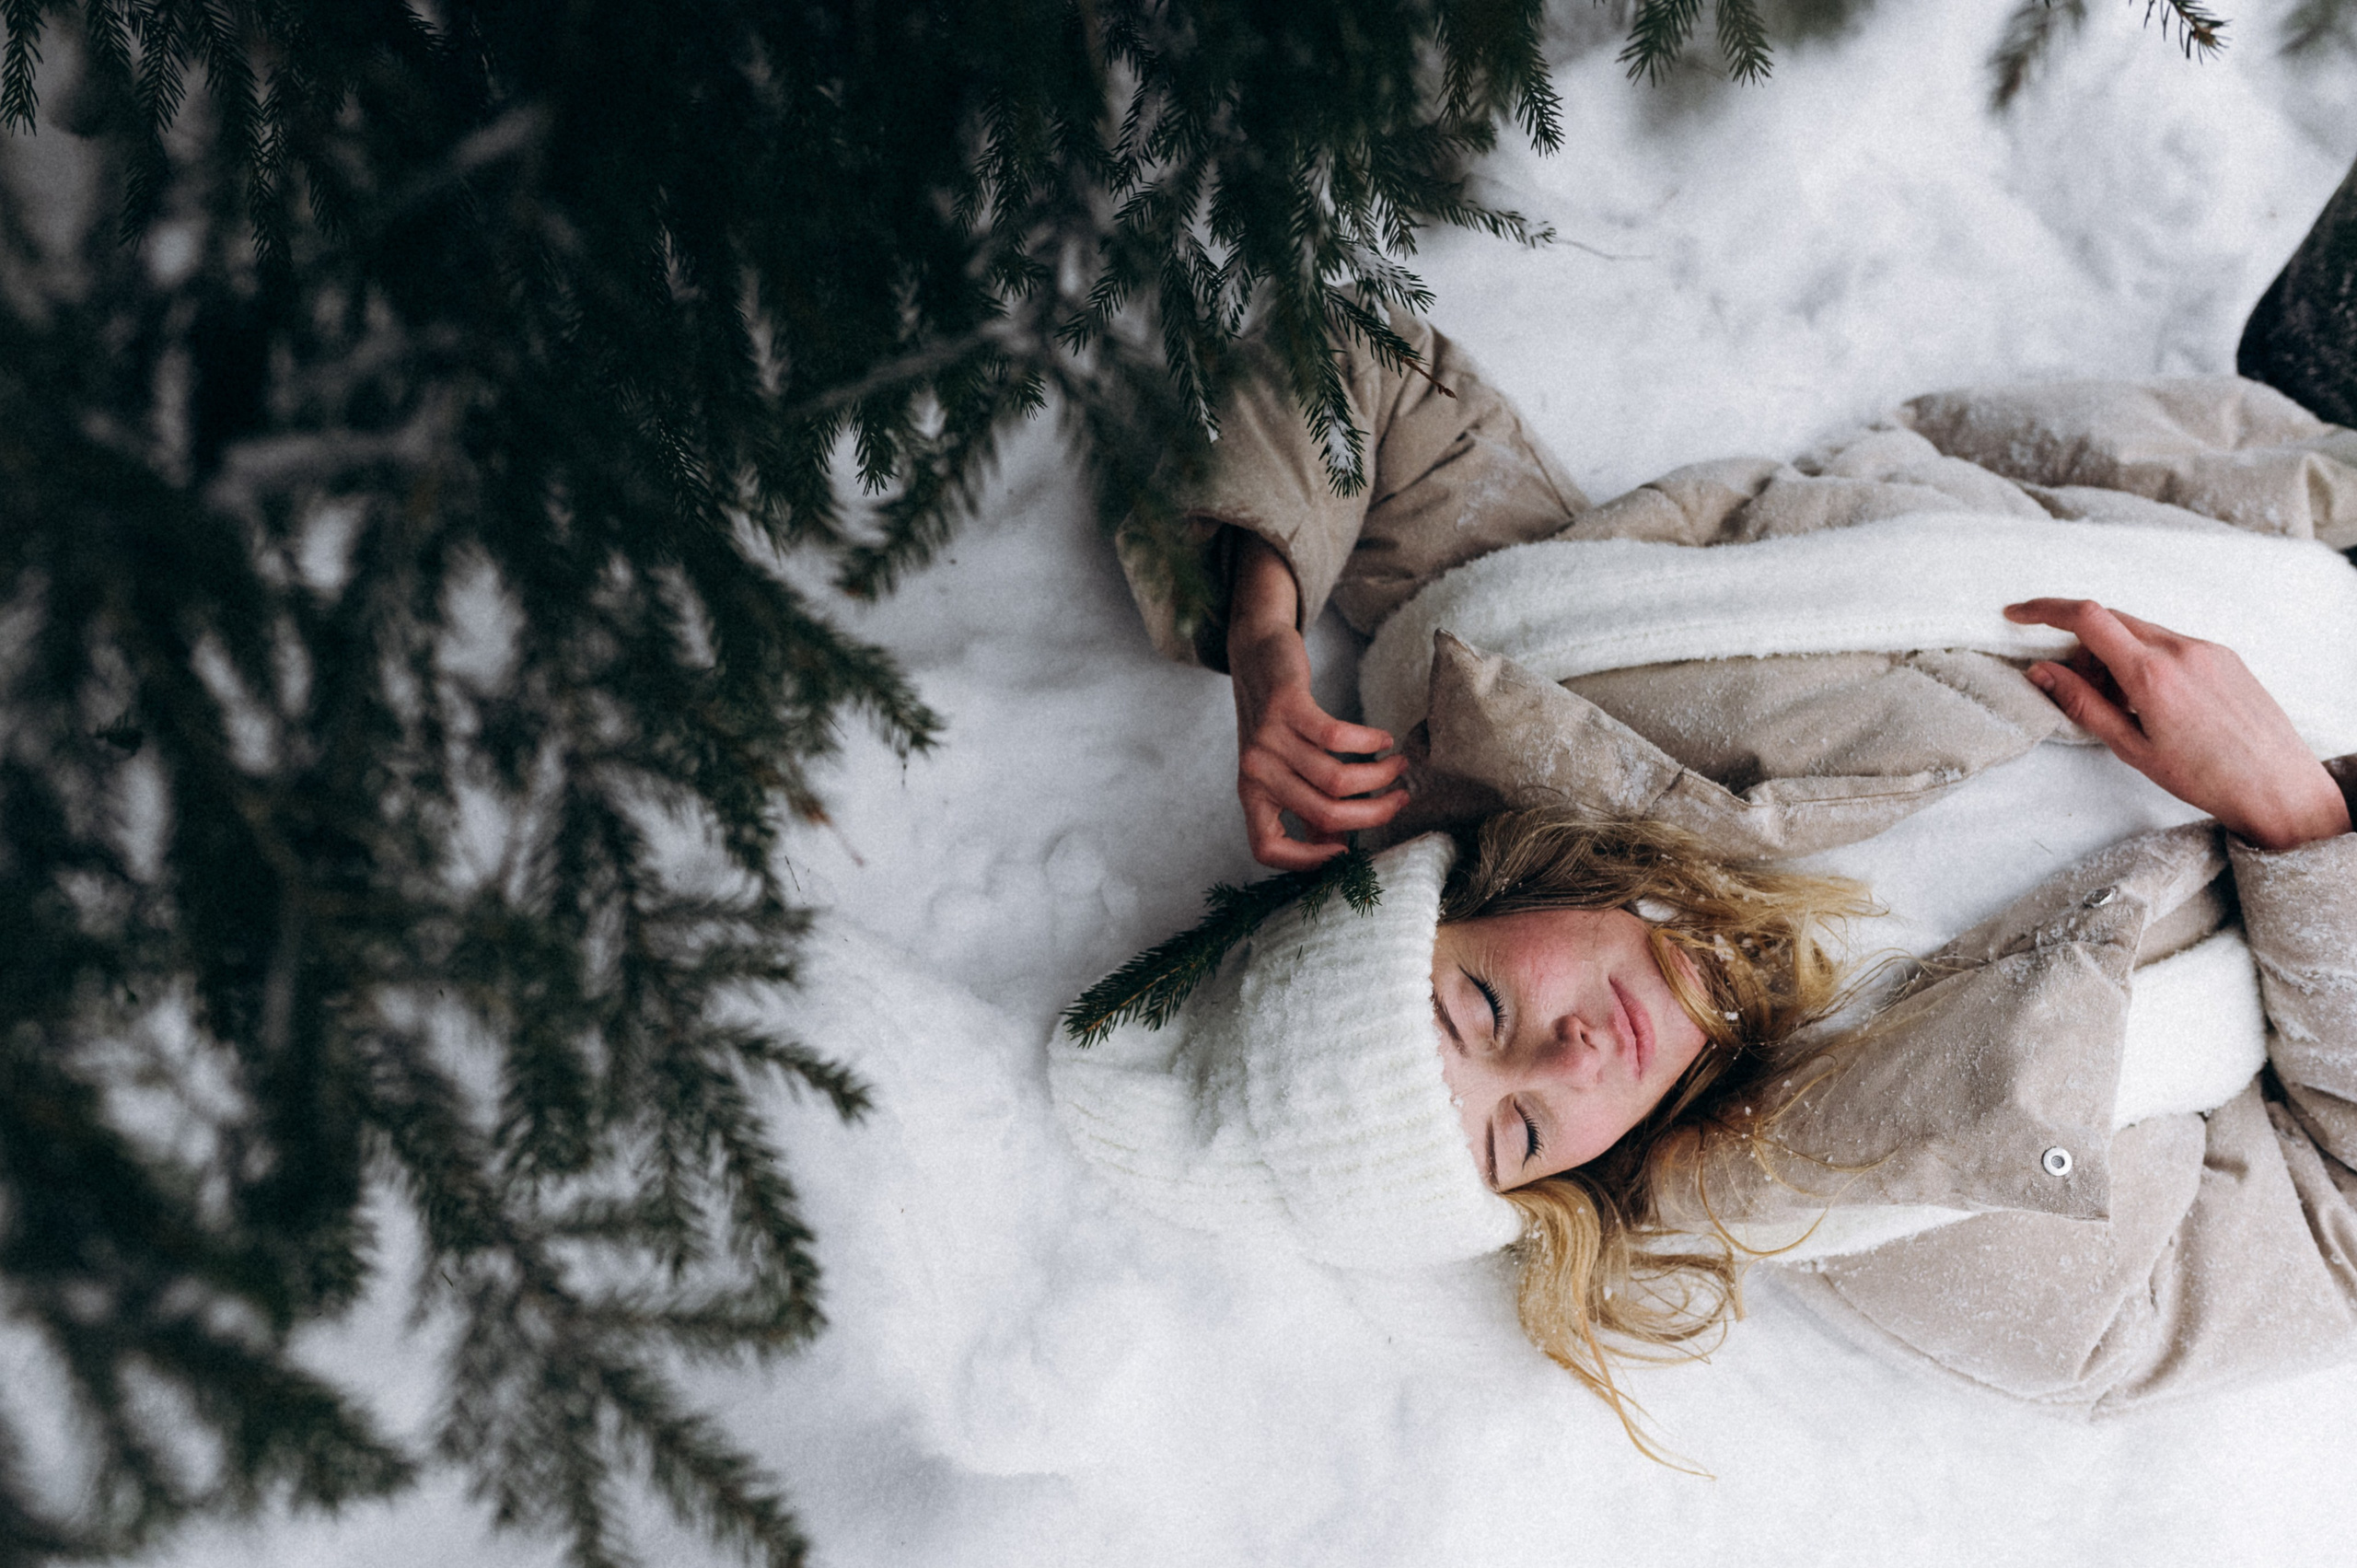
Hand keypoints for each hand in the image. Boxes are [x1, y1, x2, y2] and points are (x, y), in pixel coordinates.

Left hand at [1227, 534, 1407, 868]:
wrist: (1255, 655)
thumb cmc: (1278, 722)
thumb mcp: (1283, 769)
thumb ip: (1307, 807)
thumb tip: (1340, 846)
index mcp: (1252, 795)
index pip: (1267, 847)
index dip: (1306, 860)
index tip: (1346, 849)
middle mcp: (1256, 772)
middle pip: (1324, 813)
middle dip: (1373, 813)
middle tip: (1400, 799)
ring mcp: (1268, 740)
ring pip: (1337, 778)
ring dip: (1380, 774)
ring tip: (1398, 766)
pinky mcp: (1286, 707)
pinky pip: (1338, 738)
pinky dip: (1369, 742)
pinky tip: (1383, 738)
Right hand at [2003, 598, 2352, 850]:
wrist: (2277, 786)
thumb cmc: (2205, 778)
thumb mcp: (2131, 747)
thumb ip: (2082, 703)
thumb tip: (2041, 672)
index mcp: (2151, 674)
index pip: (2087, 617)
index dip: (2044, 609)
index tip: (2017, 614)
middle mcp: (2180, 649)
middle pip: (2111, 620)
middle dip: (2081, 646)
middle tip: (2080, 687)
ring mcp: (2206, 648)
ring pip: (2140, 632)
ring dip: (2115, 655)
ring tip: (2126, 706)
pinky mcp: (2224, 655)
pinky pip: (2170, 642)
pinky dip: (2147, 660)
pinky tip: (2157, 703)